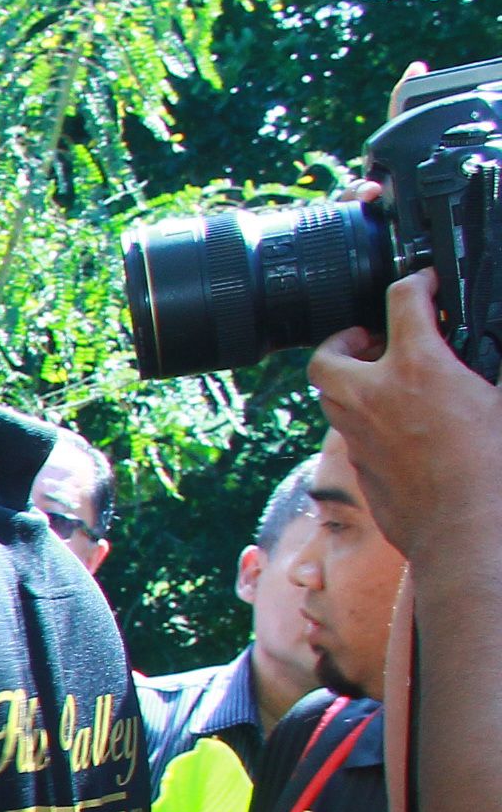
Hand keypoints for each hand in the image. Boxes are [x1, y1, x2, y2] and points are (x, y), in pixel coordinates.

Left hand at [309, 269, 501, 561]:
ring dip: (348, 380)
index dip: (416, 281)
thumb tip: (497, 353)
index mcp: (418, 368)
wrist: (466, 530)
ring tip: (383, 379)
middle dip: (343, 340)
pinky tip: (395, 425)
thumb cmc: (494, 467)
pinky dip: (362, 419)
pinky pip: (348, 434)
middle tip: (371, 340)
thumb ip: (499, 365)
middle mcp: (375, 397)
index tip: (426, 283)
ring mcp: (360, 436)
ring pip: (329, 396)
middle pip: (327, 355)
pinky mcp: (360, 468)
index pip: (402, 300)